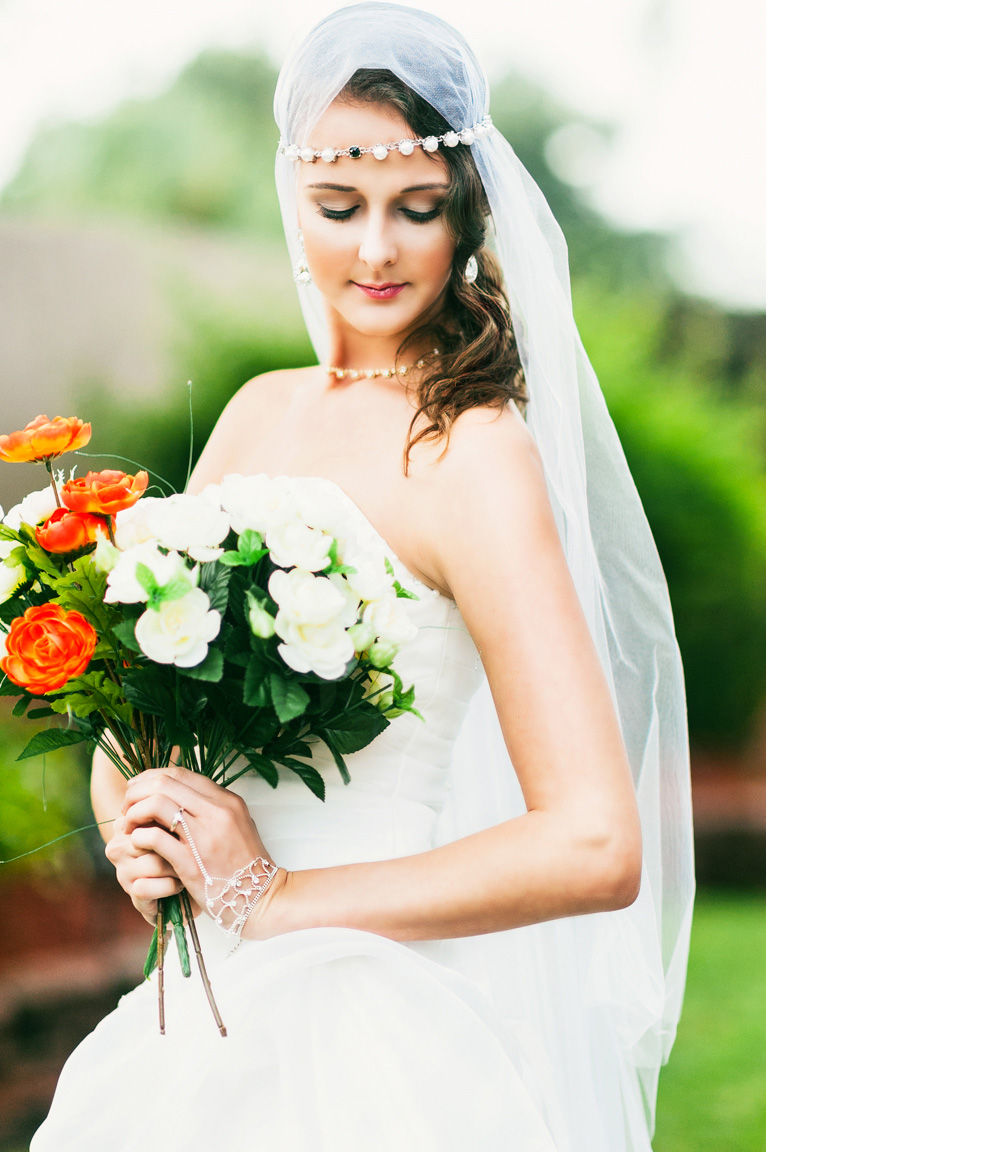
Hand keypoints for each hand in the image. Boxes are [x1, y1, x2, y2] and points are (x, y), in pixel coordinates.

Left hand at [120, 766, 276, 933]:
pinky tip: (137, 843)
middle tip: (127, 807)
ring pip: (156, 804)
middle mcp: (216, 812)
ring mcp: (203, 836)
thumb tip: (182, 795)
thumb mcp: (237, 823)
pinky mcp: (190, 862)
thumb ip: (213, 807)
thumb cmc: (246, 862)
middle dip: (137, 792)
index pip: (180, 774)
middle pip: (165, 783)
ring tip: (129, 825)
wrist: (260, 895)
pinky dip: (138, 836)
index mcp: (227, 800)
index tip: (138, 790)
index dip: (152, 777)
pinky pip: (154, 837)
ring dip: (134, 812)